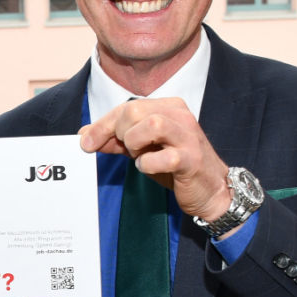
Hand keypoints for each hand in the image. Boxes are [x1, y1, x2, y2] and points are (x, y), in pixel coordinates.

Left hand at [79, 98, 231, 222]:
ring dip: (135, 144)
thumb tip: (85, 136)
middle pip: (133, 110)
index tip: (86, 141)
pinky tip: (150, 168)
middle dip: (119, 134)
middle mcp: (180, 116)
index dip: (102, 124)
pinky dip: (148, 164)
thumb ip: (116, 140)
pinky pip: (163, 157)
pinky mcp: (192, 160)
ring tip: (140, 156)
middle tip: (127, 150)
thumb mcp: (142, 148)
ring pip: (151, 125)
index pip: (126, 107)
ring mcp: (188, 137)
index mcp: (168, 107)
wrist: (210, 190)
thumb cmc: (176, 165)